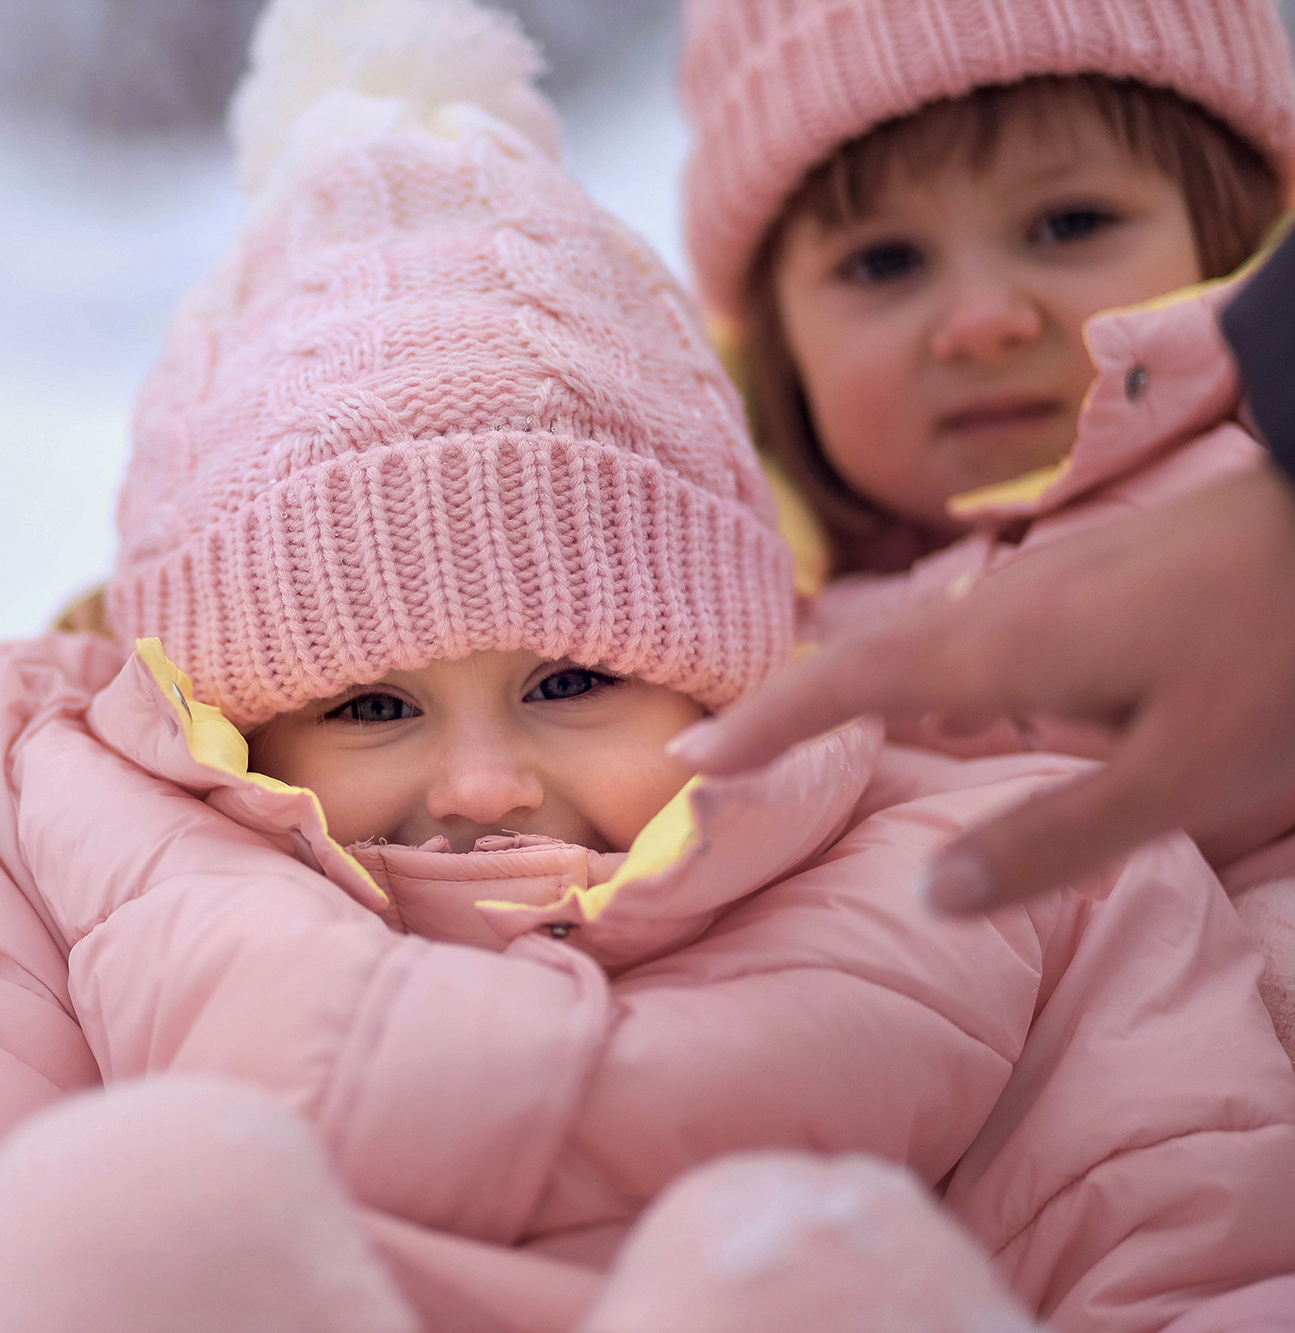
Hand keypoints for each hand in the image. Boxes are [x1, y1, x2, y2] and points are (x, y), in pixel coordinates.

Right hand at [667, 463, 1294, 912]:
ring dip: (867, 686)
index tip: (691, 759)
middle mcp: (1006, 604)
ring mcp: (1053, 578)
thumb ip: (1054, 839)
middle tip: (737, 752)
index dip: (764, 726)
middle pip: (871, 653)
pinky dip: (937, 672)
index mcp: (1002, 652)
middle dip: (798, 705)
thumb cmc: (1278, 650)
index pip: (846, 688)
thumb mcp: (1181, 779)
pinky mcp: (1099, 573)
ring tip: (834, 738)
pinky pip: (981, 629)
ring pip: (929, 637)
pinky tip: (977, 702)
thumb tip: (931, 894)